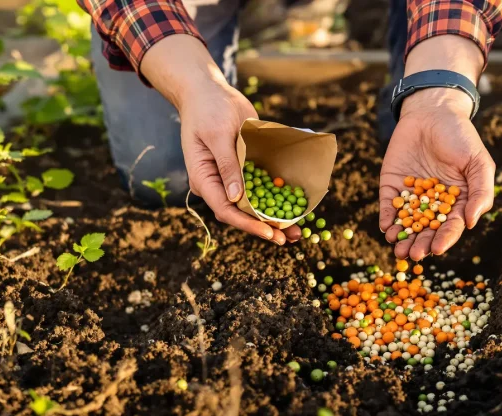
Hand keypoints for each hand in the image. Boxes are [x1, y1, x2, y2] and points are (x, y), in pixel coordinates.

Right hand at [141, 35, 299, 243]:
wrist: (208, 92)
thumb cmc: (208, 109)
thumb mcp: (217, 135)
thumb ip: (227, 165)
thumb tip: (235, 197)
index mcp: (204, 178)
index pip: (225, 210)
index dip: (248, 224)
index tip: (270, 232)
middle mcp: (217, 184)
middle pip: (240, 214)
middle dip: (264, 227)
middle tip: (290, 238)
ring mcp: (230, 178)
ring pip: (251, 205)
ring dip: (273, 218)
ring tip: (297, 232)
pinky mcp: (243, 170)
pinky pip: (259, 189)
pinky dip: (275, 199)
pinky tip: (294, 208)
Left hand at [379, 88, 495, 259]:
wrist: (433, 111)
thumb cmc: (461, 137)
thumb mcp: (478, 162)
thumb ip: (480, 192)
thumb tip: (471, 222)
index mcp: (457, 202)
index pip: (450, 227)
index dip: (444, 239)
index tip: (436, 250)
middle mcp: (434, 204)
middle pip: (426, 230)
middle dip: (420, 244)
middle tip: (413, 255)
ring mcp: (412, 196)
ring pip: (407, 223)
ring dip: (402, 237)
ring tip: (398, 249)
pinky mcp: (392, 186)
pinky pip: (389, 206)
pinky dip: (387, 218)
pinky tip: (386, 228)